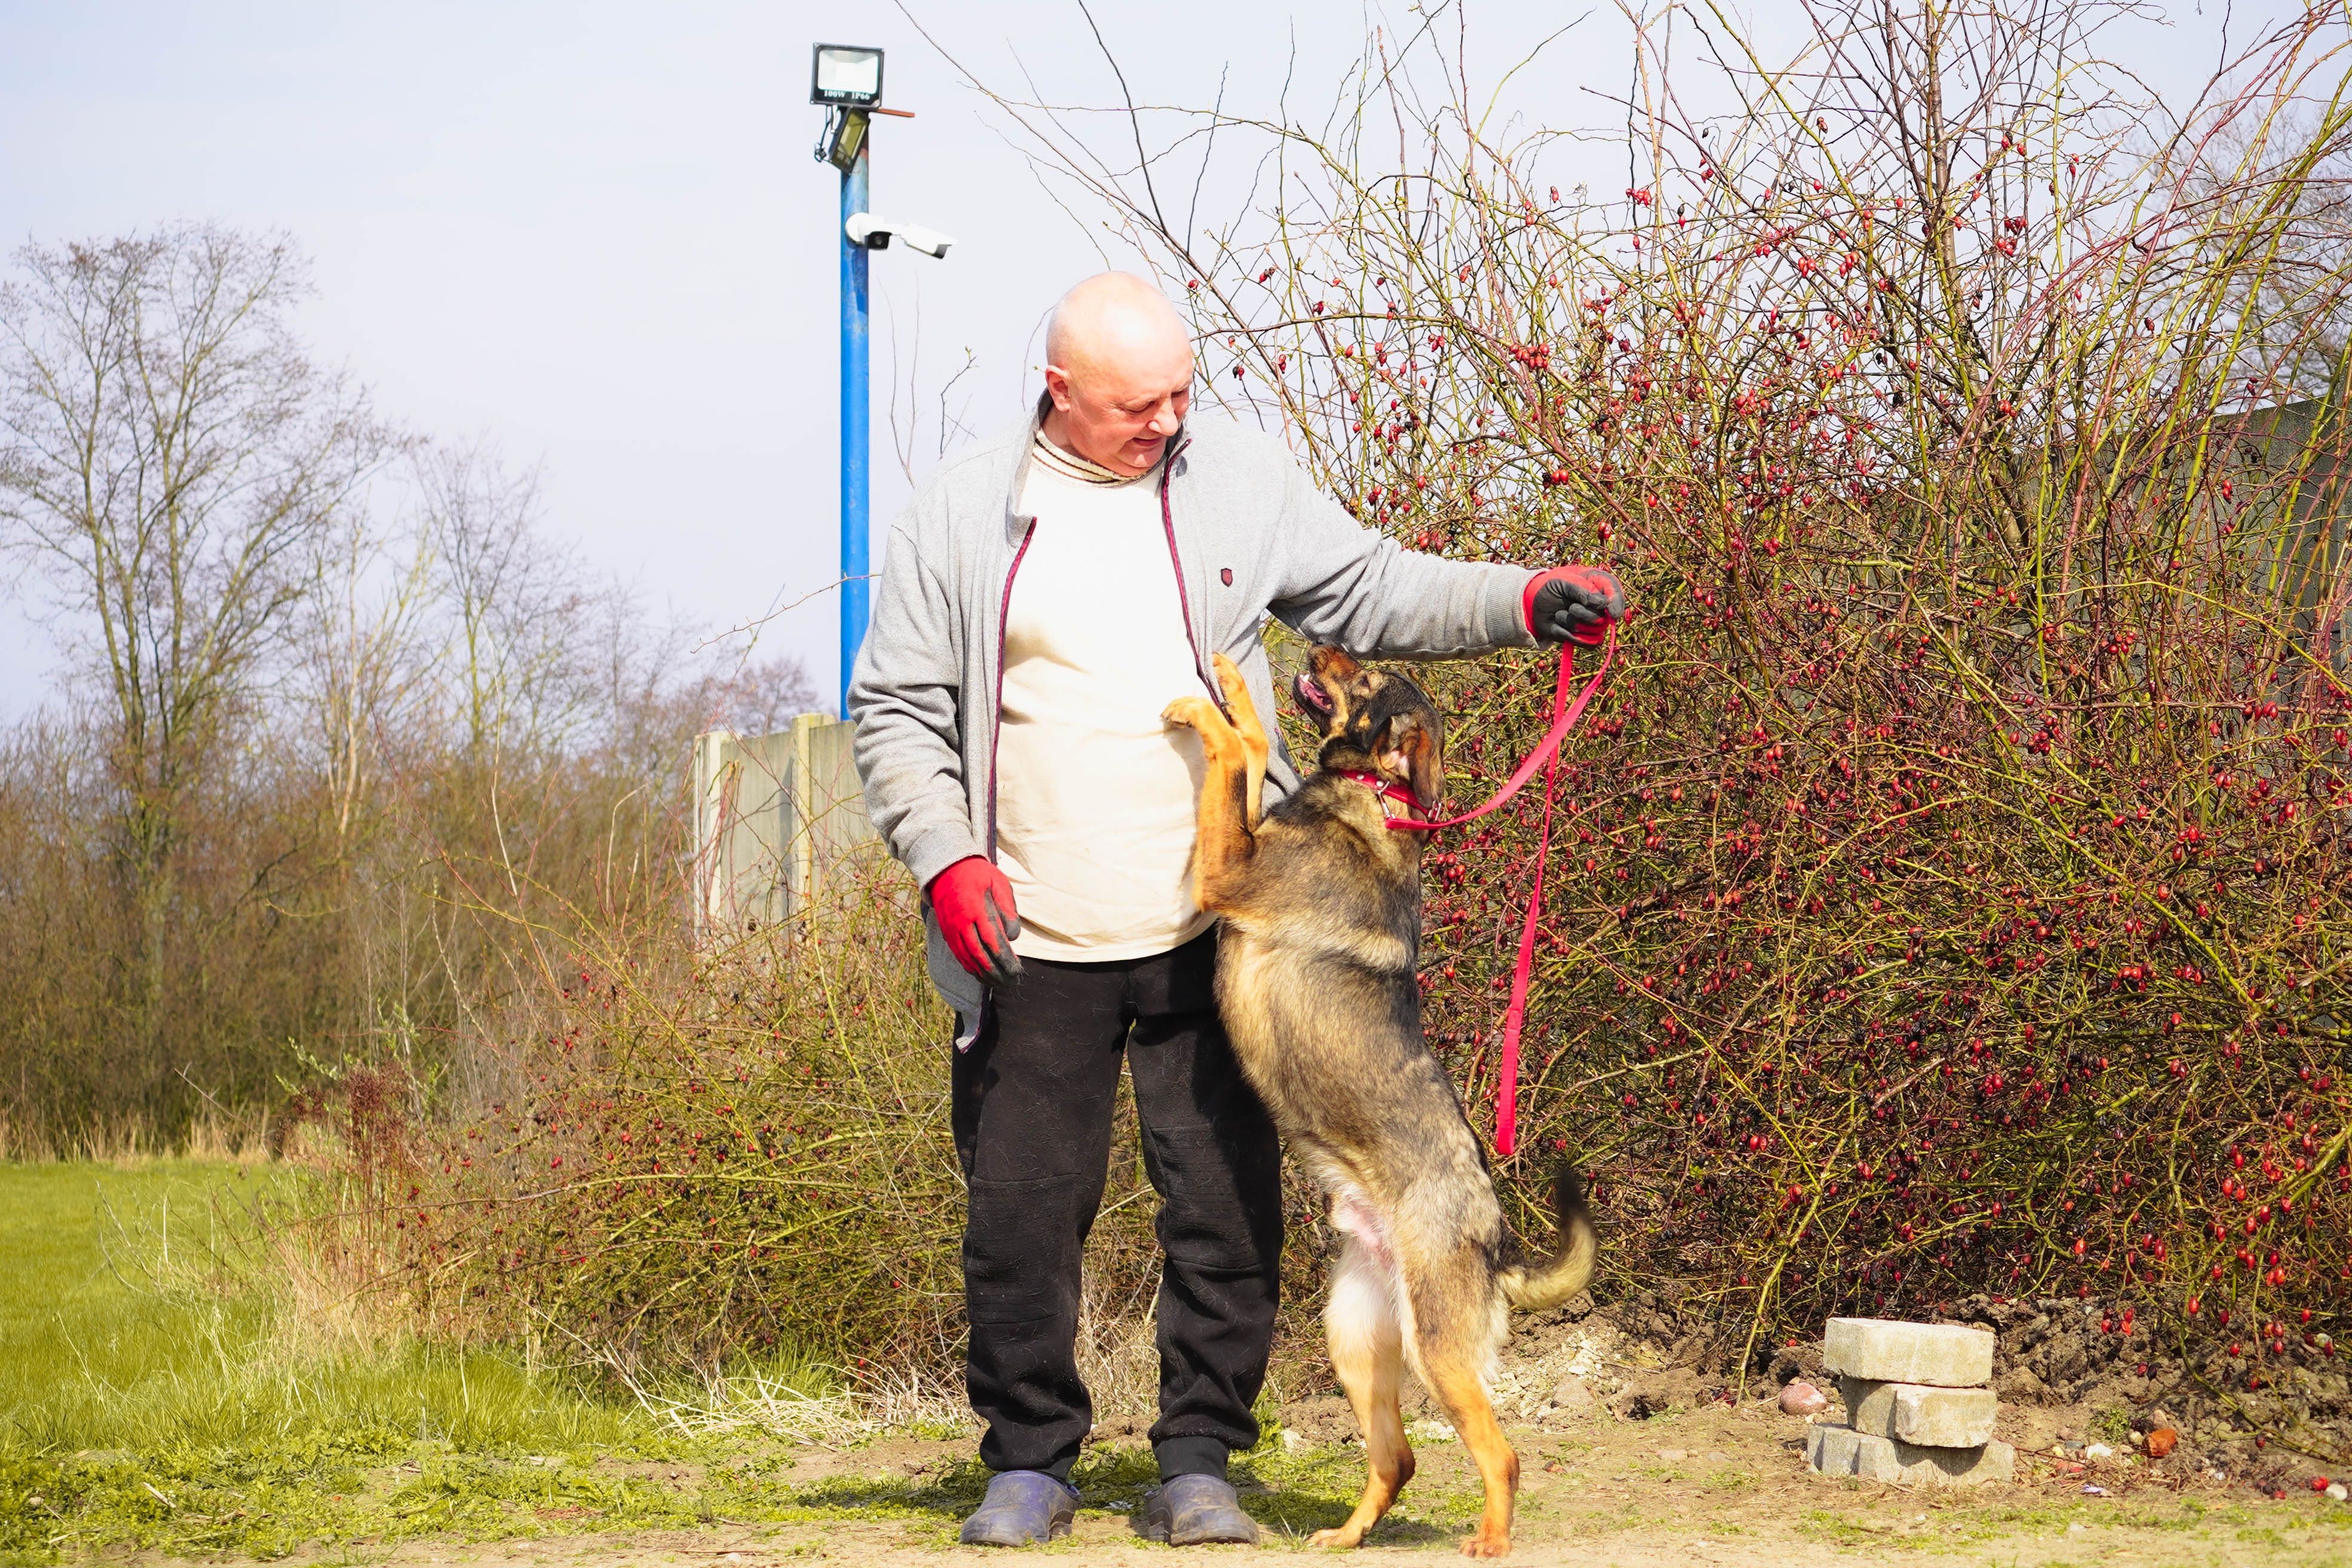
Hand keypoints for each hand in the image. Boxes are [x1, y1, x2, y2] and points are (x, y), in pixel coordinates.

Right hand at [927, 856, 1023, 986]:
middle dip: (997, 973)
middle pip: (980, 955)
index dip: (1005, 959)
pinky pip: (958, 956)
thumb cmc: (978, 874)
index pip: (993, 941)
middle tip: (1012, 983)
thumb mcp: (999, 883)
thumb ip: (1008, 909)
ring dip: (984, 975)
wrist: (945, 868)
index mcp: (976, 909)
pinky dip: (970, 968)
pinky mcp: (946, 933)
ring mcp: (951, 930)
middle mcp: (961, 923)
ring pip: (968, 959)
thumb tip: (1013, 937)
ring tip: (1000, 984)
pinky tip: (982, 976)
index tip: (1017, 970)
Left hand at [1524, 564, 1625, 646]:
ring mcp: (1593, 624)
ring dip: (1571, 624)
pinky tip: (1557, 626)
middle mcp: (1601, 607)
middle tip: (1570, 607)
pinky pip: (1584, 644)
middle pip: (1602, 620)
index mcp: (1600, 587)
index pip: (1616, 595)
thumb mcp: (1564, 582)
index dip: (1616, 605)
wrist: (1536, 602)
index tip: (1612, 613)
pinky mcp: (1583, 638)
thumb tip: (1601, 603)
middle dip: (1582, 614)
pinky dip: (1567, 635)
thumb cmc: (1553, 588)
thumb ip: (1582, 589)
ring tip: (1560, 614)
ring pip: (1593, 634)